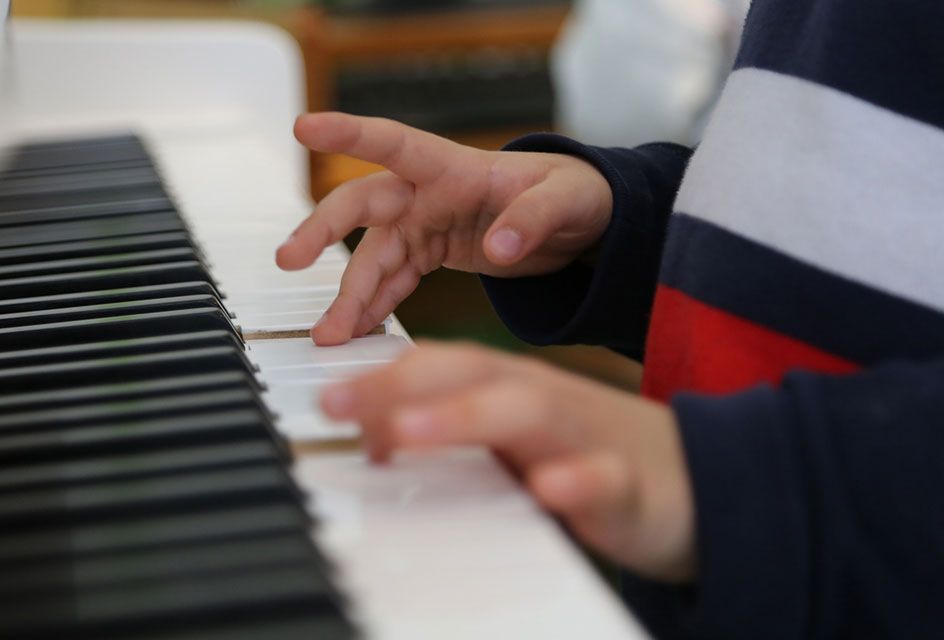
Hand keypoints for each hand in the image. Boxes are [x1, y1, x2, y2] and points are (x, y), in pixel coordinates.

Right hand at [276, 113, 612, 344]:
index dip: (350, 133)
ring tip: (329, 334)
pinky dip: (376, 305)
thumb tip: (497, 249)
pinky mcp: (432, 252)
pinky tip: (357, 330)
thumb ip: (531, 220)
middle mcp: (428, 193)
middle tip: (289, 262)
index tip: (305, 127)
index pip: (394, 142)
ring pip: (373, 257)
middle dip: (323, 232)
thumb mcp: (565, 202)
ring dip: (350, 294)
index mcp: (454, 167)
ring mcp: (426, 224)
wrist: (577, 221)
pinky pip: (395, 280)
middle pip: (363, 206)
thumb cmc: (572, 194)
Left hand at [321, 341, 696, 582]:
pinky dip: (577, 481)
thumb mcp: (516, 440)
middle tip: (338, 405)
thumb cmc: (591, 453)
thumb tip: (381, 435)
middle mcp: (545, 402)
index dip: (385, 378)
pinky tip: (548, 490)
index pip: (445, 368)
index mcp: (515, 390)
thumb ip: (457, 431)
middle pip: (474, 376)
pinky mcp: (631, 485)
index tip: (329, 401)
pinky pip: (605, 479)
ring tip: (408, 433)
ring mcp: (588, 438)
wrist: (700, 475)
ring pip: (530, 413)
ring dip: (467, 418)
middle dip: (402, 385)